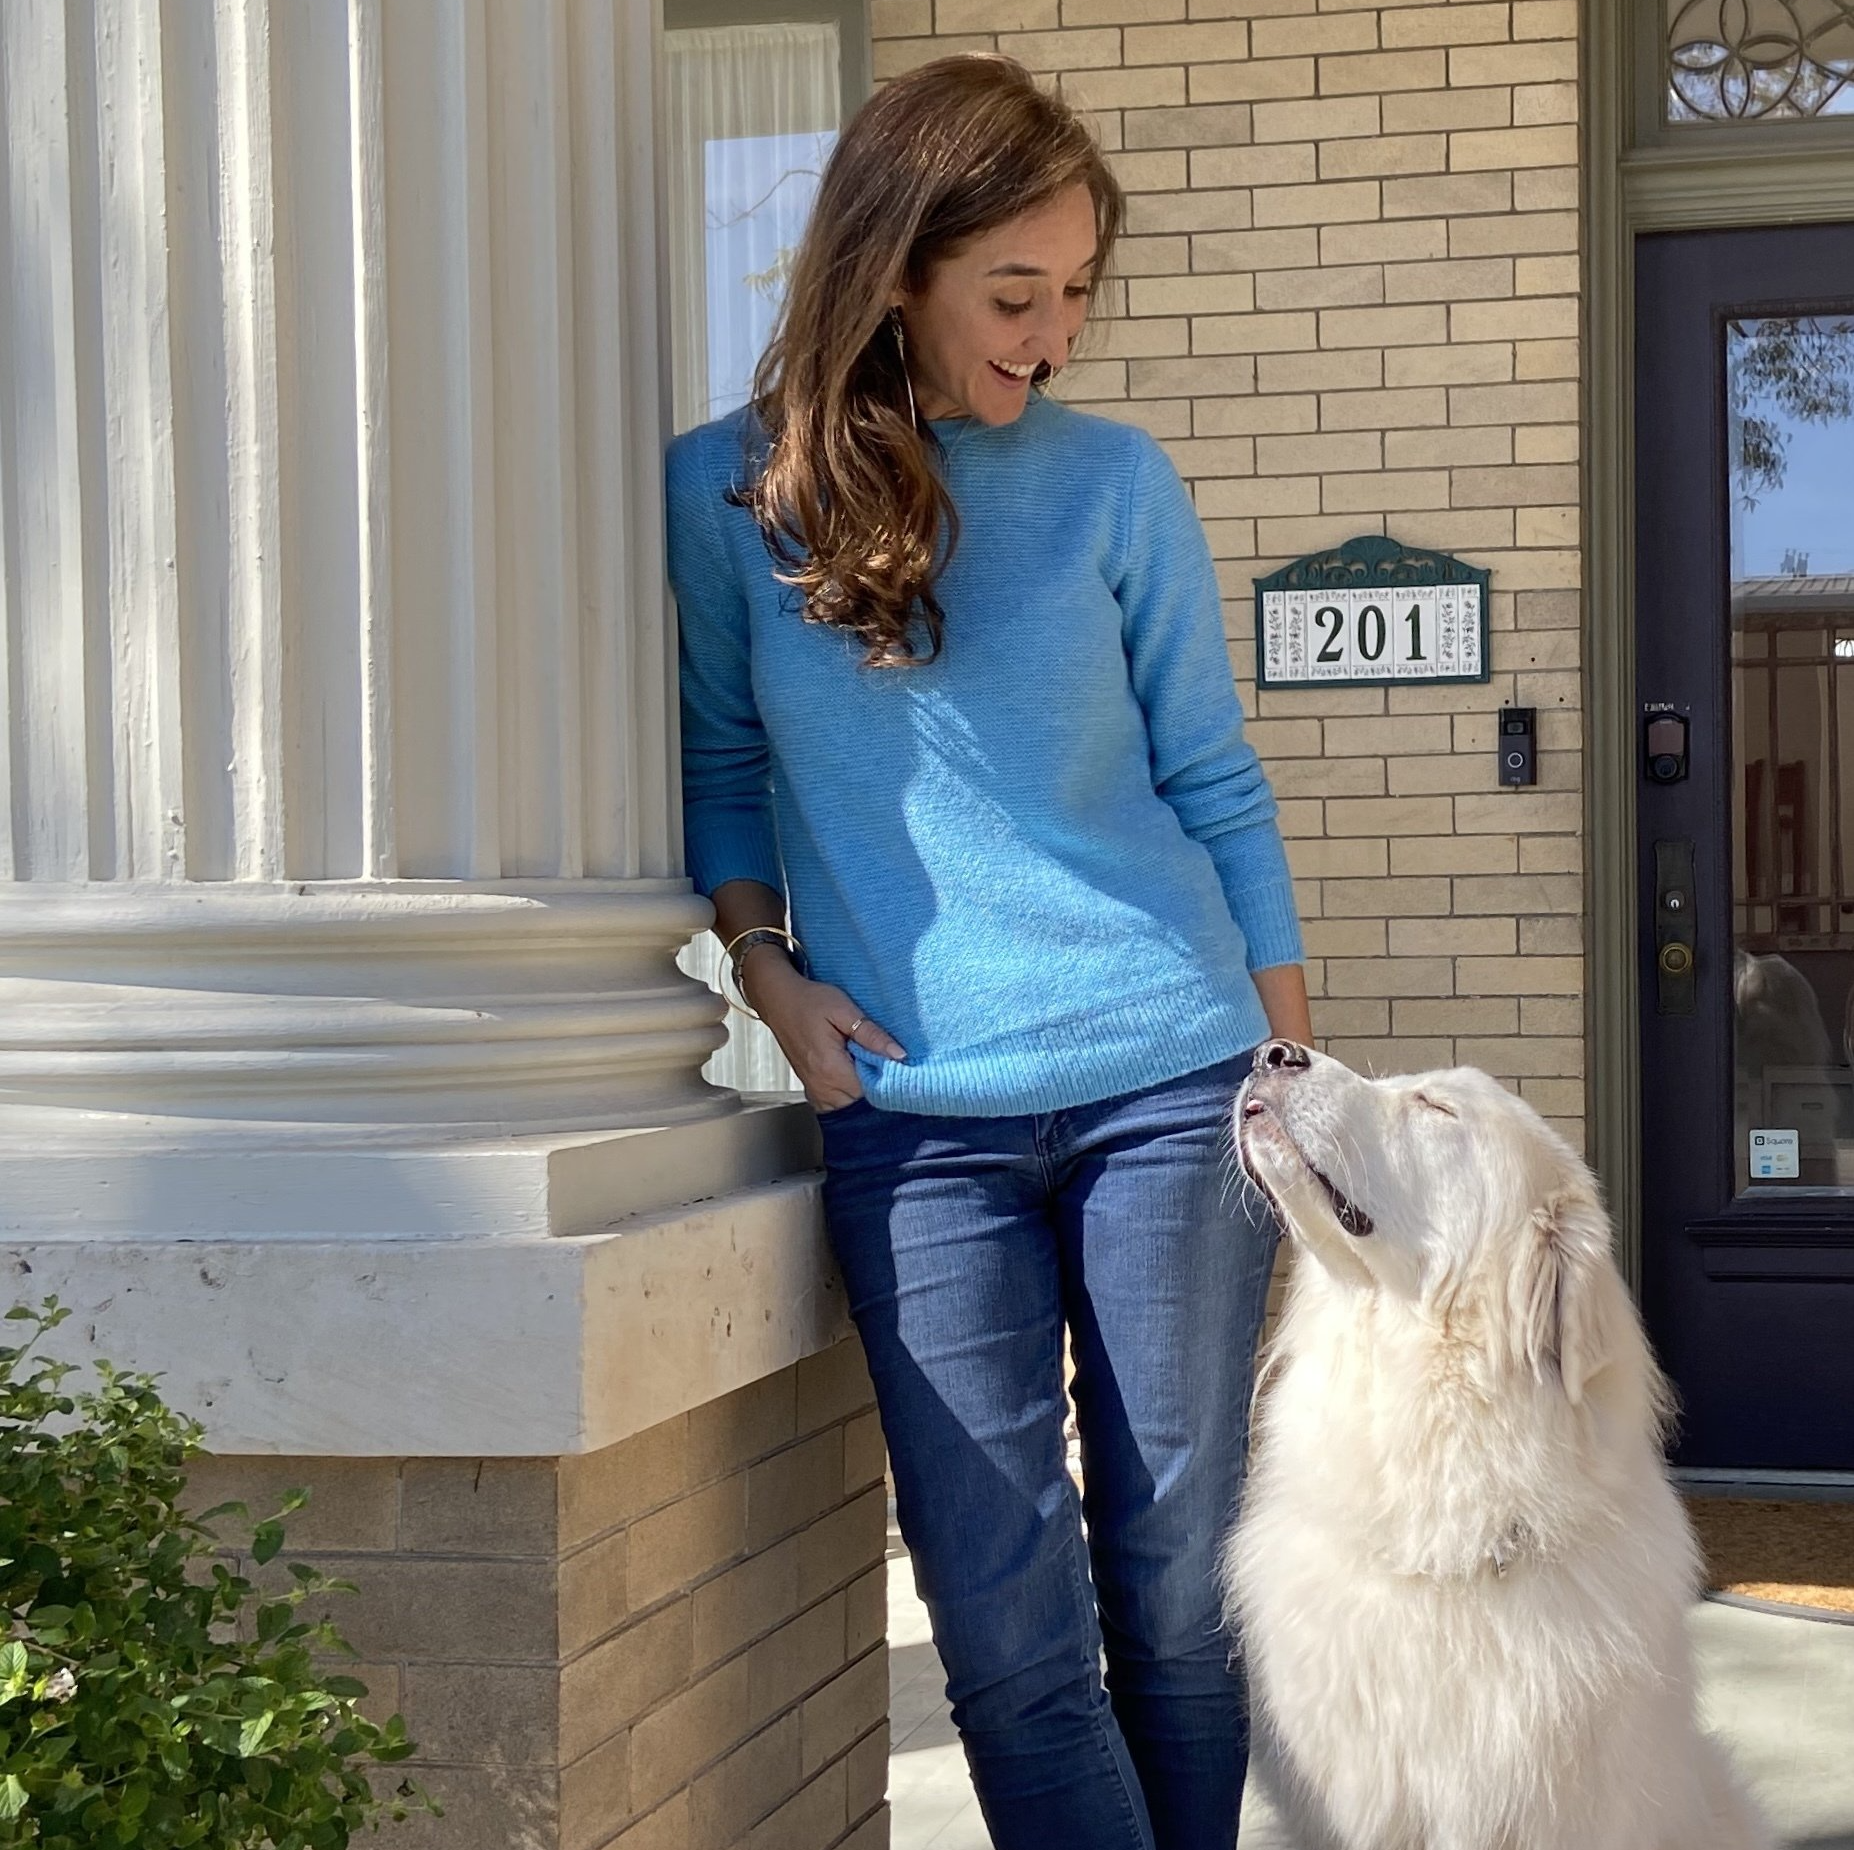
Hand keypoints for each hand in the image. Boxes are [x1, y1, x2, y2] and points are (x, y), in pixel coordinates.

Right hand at [742, 949, 906, 1110]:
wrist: (779, 1000)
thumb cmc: (809, 1001)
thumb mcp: (844, 1010)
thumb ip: (872, 1035)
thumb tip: (899, 1054)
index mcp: (830, 1068)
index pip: (872, 1090)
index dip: (886, 1075)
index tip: (891, 1059)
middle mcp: (821, 1085)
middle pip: (861, 1101)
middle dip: (873, 1082)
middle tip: (874, 1055)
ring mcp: (814, 1089)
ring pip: (849, 1105)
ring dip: (859, 1088)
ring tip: (860, 1061)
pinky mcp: (811, 1087)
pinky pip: (834, 1103)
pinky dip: (846, 1093)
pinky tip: (849, 1070)